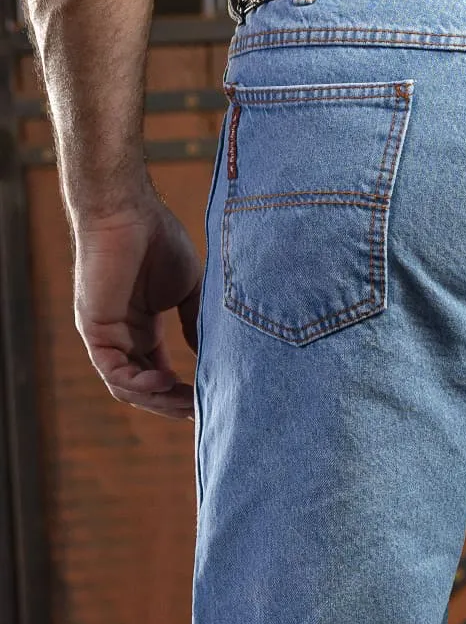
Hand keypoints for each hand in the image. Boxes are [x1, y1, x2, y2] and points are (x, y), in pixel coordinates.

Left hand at [72, 186, 201, 420]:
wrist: (130, 212)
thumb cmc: (159, 241)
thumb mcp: (189, 292)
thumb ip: (195, 325)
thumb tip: (211, 359)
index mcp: (142, 327)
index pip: (158, 372)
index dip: (183, 391)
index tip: (210, 400)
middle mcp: (122, 336)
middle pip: (144, 387)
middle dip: (173, 403)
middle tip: (203, 412)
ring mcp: (106, 335)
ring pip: (127, 386)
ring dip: (157, 400)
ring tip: (189, 403)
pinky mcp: (95, 330)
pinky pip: (113, 371)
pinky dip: (140, 383)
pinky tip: (167, 382)